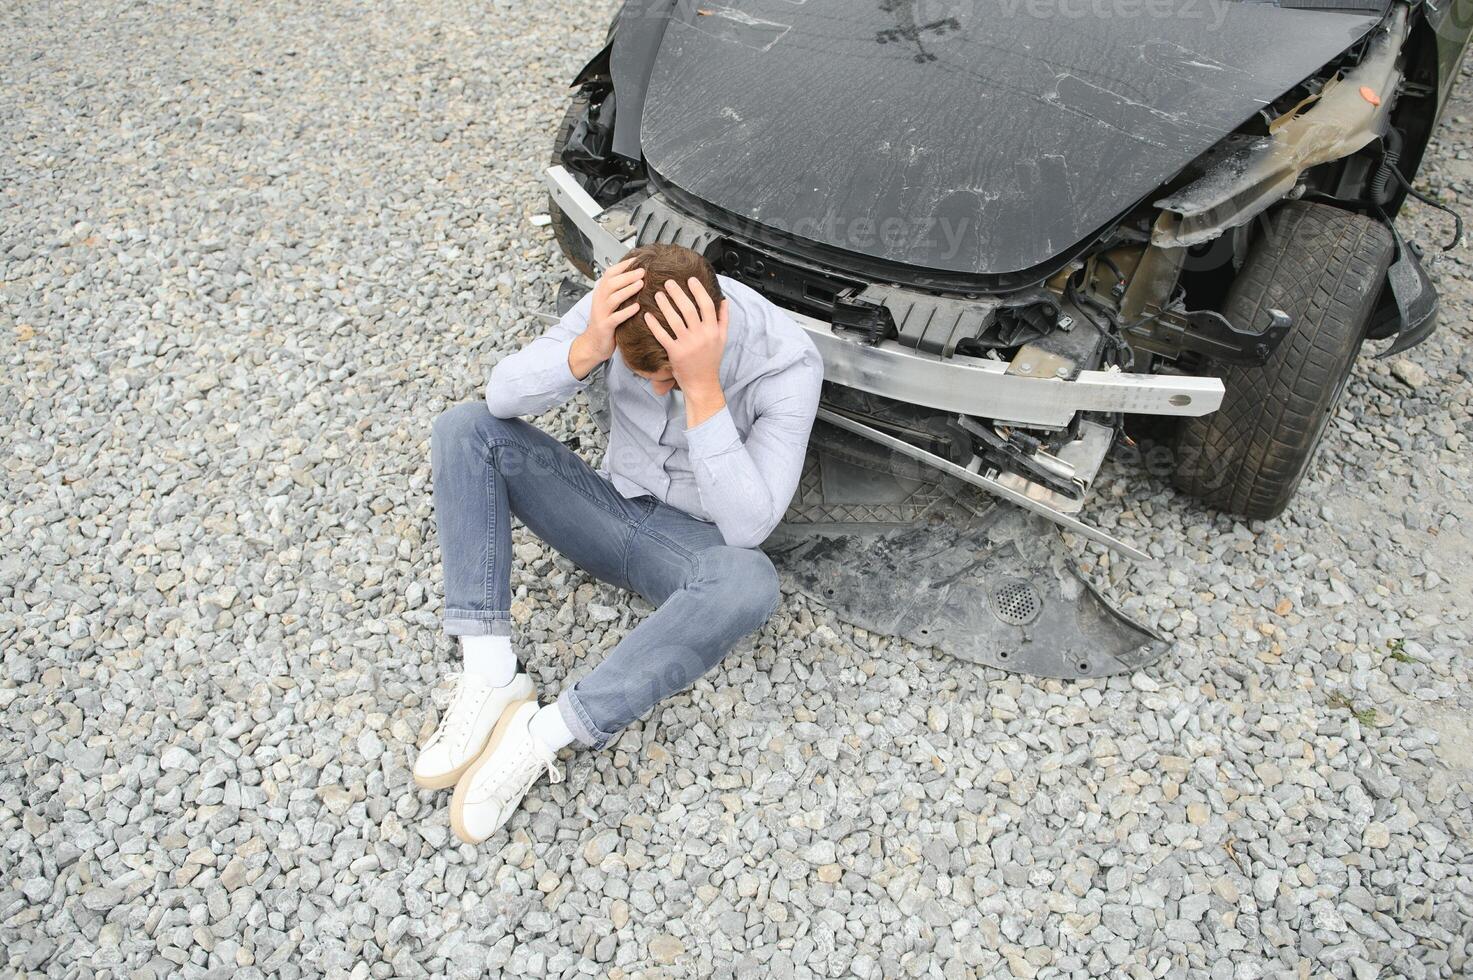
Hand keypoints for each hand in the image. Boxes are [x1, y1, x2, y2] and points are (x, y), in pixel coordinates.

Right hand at [568, 257, 644, 379]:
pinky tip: (637, 307)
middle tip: (643, 271)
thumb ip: (620, 290)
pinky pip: (615, 317)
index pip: (609, 273)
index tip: (637, 260)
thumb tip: (637, 276)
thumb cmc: (606, 322)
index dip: (623, 265)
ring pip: (613, 298)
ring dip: (628, 290)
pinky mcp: (605, 326)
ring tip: (641, 284)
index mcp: (601, 292)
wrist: (594, 344)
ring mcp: (601, 313)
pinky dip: (627, 312)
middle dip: (628, 275)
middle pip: (612, 283)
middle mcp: (599, 300)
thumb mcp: (611, 303)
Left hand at [646, 277, 729, 425]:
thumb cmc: (711, 361)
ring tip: (658, 295)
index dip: (698, 290)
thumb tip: (724, 301)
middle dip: (678, 293)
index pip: (706, 305)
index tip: (690, 280)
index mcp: (713, 330)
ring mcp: (688, 345)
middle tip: (669, 282)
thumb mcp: (722, 339)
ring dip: (665, 305)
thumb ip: (723, 319)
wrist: (702, 383)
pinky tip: (647, 315)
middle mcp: (701, 336)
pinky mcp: (675, 354)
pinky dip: (654, 325)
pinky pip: (663, 336)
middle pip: (689, 309)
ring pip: (675, 320)